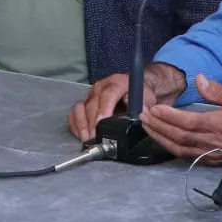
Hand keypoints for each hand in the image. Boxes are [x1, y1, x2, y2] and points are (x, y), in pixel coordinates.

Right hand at [67, 62, 185, 141]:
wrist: (137, 88)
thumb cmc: (143, 95)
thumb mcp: (147, 98)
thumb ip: (141, 104)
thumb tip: (132, 110)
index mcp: (117, 82)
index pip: (107, 95)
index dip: (103, 109)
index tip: (100, 123)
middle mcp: (101, 86)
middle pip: (91, 104)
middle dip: (91, 123)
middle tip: (94, 138)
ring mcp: (91, 94)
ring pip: (80, 107)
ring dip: (82, 124)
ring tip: (87, 139)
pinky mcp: (85, 102)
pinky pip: (75, 113)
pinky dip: (75, 124)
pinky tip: (81, 135)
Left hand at [139, 75, 221, 164]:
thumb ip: (217, 90)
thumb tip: (198, 79)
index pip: (190, 122)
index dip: (170, 116)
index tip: (154, 108)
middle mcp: (218, 142)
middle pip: (182, 137)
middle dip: (160, 126)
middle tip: (143, 116)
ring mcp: (216, 154)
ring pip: (183, 149)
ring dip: (162, 138)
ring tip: (147, 126)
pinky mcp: (216, 160)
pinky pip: (190, 157)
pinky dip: (173, 149)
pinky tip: (163, 140)